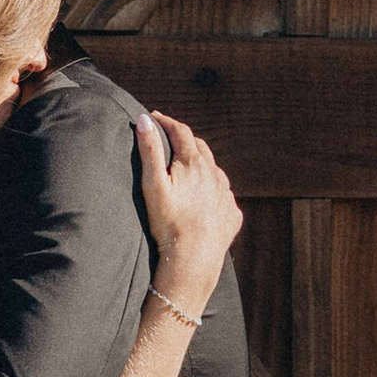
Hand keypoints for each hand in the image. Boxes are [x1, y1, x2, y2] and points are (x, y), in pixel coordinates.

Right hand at [137, 109, 241, 319]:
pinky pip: (223, 195)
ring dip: (201, 165)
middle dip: (184, 140)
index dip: (166, 122)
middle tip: (169, 139)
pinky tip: (203, 199)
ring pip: (214, 171)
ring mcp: (226, 195)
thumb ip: (149, 150)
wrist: (193, 260)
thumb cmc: (168, 222)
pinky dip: (212, 190)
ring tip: (187, 170)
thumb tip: (145, 120)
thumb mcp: (153, 184)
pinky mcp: (232, 214)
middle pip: (200, 148)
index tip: (154, 117)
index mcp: (194, 163)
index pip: (181, 131)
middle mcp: (215, 174)